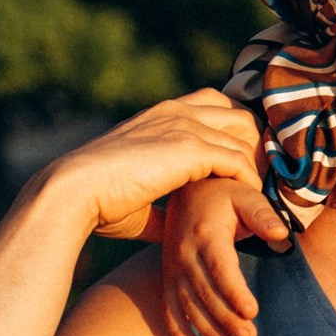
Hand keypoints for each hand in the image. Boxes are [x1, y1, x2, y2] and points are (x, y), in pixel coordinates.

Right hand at [36, 91, 263, 245]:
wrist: (72, 192)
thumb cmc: (97, 200)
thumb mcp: (136, 198)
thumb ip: (162, 206)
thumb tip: (173, 228)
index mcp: (161, 115)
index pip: (215, 106)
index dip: (235, 131)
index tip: (246, 164)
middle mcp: (175, 112)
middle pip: (239, 113)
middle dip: (256, 142)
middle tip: (264, 177)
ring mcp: (183, 126)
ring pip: (243, 136)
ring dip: (257, 164)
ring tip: (263, 192)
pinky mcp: (189, 147)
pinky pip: (236, 160)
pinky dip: (248, 180)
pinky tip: (249, 200)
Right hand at [158, 177, 286, 335]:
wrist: (187, 189)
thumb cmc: (225, 194)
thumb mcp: (246, 195)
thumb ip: (263, 214)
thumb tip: (281, 233)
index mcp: (207, 235)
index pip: (220, 269)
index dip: (234, 292)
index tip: (252, 312)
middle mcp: (185, 254)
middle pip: (205, 294)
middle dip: (226, 320)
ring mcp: (173, 268)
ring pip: (188, 306)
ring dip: (208, 331)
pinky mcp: (168, 277)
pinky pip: (169, 309)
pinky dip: (179, 332)